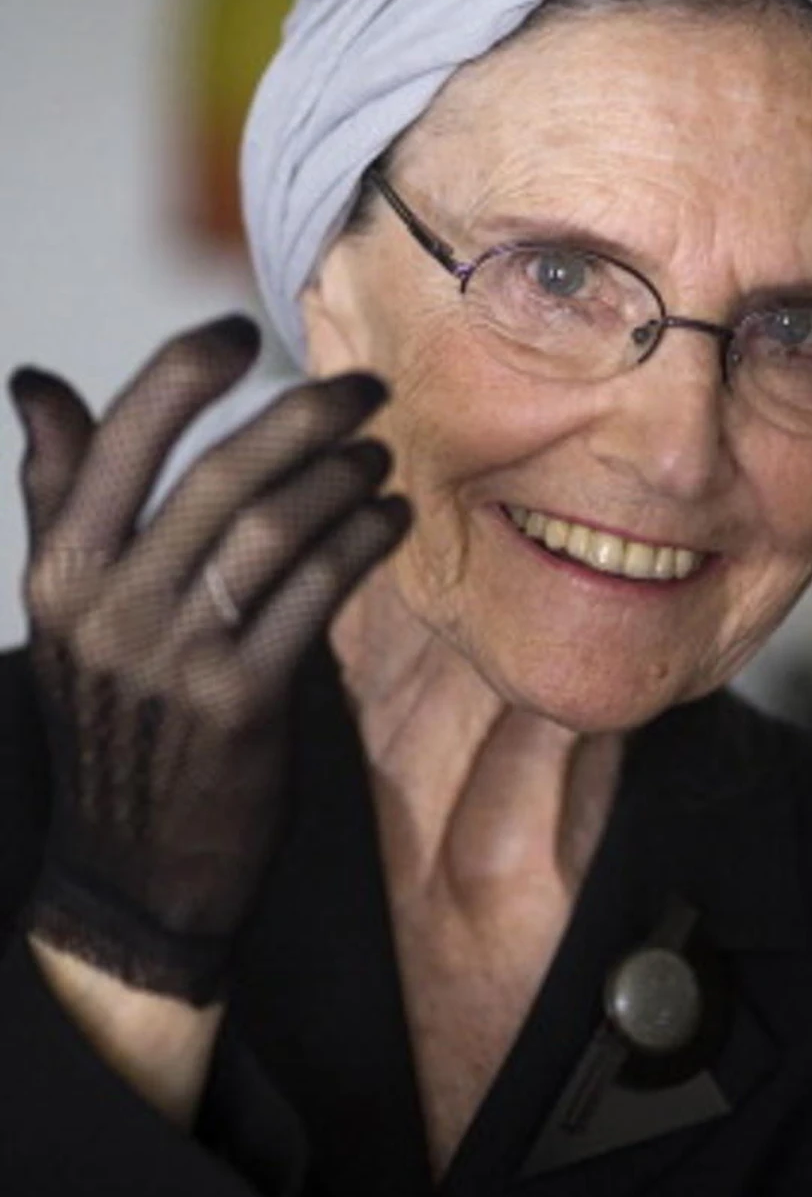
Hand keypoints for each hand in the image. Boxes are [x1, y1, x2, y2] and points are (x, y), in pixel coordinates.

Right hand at [11, 316, 410, 1004]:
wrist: (130, 867)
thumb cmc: (113, 716)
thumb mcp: (65, 608)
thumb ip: (59, 492)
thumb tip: (33, 381)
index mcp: (58, 568)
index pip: (123, 436)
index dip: (188, 369)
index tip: (242, 329)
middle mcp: (108, 606)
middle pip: (221, 473)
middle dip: (305, 416)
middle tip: (364, 388)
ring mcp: (174, 656)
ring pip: (276, 527)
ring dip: (343, 478)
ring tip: (379, 457)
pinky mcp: (242, 701)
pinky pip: (316, 592)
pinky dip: (362, 543)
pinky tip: (389, 520)